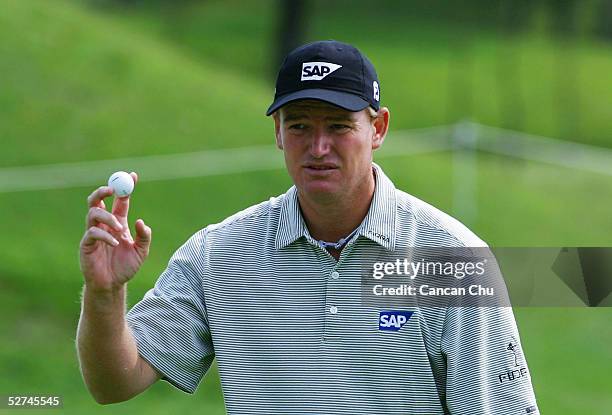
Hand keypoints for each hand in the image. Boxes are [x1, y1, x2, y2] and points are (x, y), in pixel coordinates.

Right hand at [79, 172, 151, 291]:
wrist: (113, 285)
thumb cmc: (126, 267)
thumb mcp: (141, 251)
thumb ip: (144, 236)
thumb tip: (141, 221)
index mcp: (118, 222)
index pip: (120, 200)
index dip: (125, 187)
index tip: (133, 175)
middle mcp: (104, 224)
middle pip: (97, 200)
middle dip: (103, 191)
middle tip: (113, 190)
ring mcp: (93, 233)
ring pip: (93, 213)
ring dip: (108, 218)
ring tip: (120, 230)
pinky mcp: (86, 244)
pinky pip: (92, 233)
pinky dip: (105, 236)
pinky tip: (114, 243)